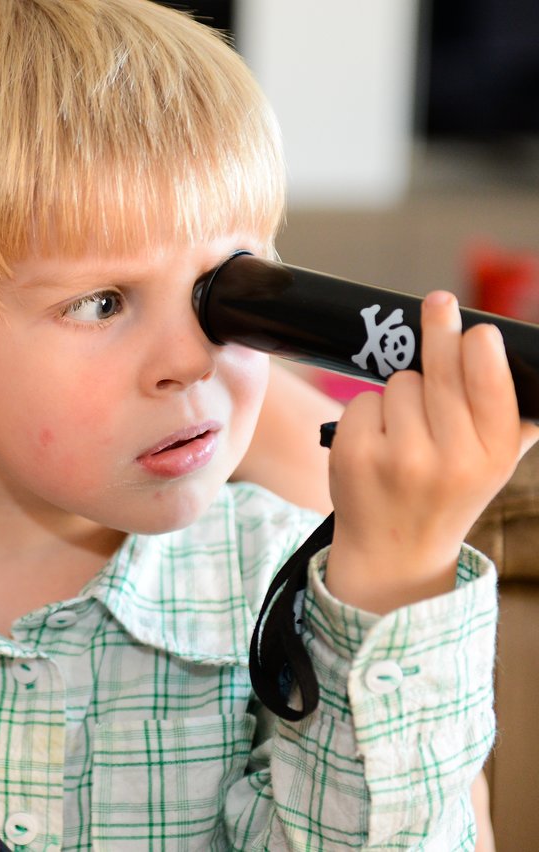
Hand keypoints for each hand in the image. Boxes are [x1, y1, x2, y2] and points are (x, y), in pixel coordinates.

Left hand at [325, 291, 536, 612]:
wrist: (396, 551)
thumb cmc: (449, 491)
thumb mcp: (495, 463)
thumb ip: (514, 417)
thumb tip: (528, 358)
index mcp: (494, 454)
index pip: (489, 385)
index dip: (479, 349)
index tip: (477, 328)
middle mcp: (450, 459)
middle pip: (439, 372)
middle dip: (439, 330)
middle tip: (439, 301)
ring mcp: (400, 459)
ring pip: (399, 383)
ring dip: (400, 393)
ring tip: (407, 431)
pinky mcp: (356, 457)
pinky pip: (362, 401)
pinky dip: (368, 412)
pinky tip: (378, 441)